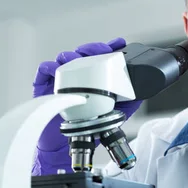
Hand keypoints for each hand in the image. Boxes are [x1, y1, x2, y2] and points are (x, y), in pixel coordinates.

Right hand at [32, 38, 141, 174]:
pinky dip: (50, 66)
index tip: (118, 43)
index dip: (109, 47)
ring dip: (72, 55)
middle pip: (84, 53)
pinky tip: (56, 67)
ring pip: (65, 58)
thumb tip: (142, 89)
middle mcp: (78, 75)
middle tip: (101, 51)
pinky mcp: (44, 85)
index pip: (101, 57)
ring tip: (78, 58)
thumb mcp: (114, 112)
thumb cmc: (87, 125)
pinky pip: (45, 70)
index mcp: (93, 78)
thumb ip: (129, 100)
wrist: (66, 144)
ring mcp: (61, 79)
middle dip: (93, 48)